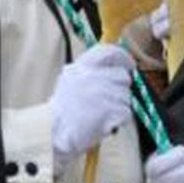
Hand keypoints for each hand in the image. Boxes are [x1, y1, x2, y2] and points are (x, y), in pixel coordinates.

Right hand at [51, 43, 134, 165]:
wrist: (54, 130)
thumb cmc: (64, 108)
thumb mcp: (71, 79)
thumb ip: (90, 69)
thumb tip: (114, 63)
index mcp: (82, 66)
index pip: (110, 52)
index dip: (123, 57)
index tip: (128, 64)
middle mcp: (94, 76)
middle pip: (122, 76)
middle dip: (119, 88)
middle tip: (106, 99)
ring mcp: (104, 92)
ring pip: (126, 96)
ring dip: (118, 105)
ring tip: (100, 112)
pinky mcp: (112, 109)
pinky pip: (126, 112)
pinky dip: (118, 118)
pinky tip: (103, 121)